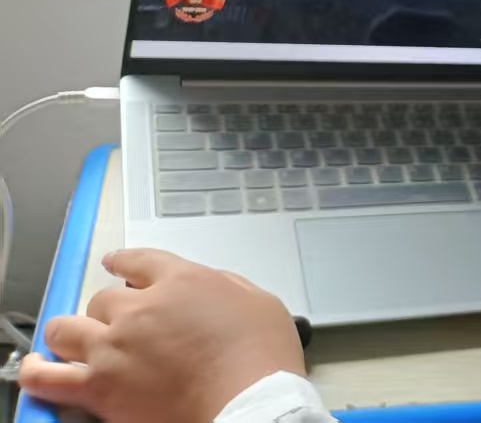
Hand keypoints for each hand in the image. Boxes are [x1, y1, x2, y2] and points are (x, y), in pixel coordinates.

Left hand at [19, 248, 304, 422]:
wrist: (248, 403)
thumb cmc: (260, 358)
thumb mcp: (260, 302)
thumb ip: (228, 287)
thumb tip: (212, 288)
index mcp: (182, 281)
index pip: (140, 261)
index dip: (124, 262)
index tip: (117, 265)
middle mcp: (140, 309)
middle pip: (103, 298)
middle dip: (109, 310)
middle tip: (119, 324)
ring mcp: (114, 347)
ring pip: (66, 329)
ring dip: (69, 333)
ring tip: (69, 341)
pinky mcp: (99, 387)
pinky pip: (47, 377)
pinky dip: (36, 372)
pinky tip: (36, 369)